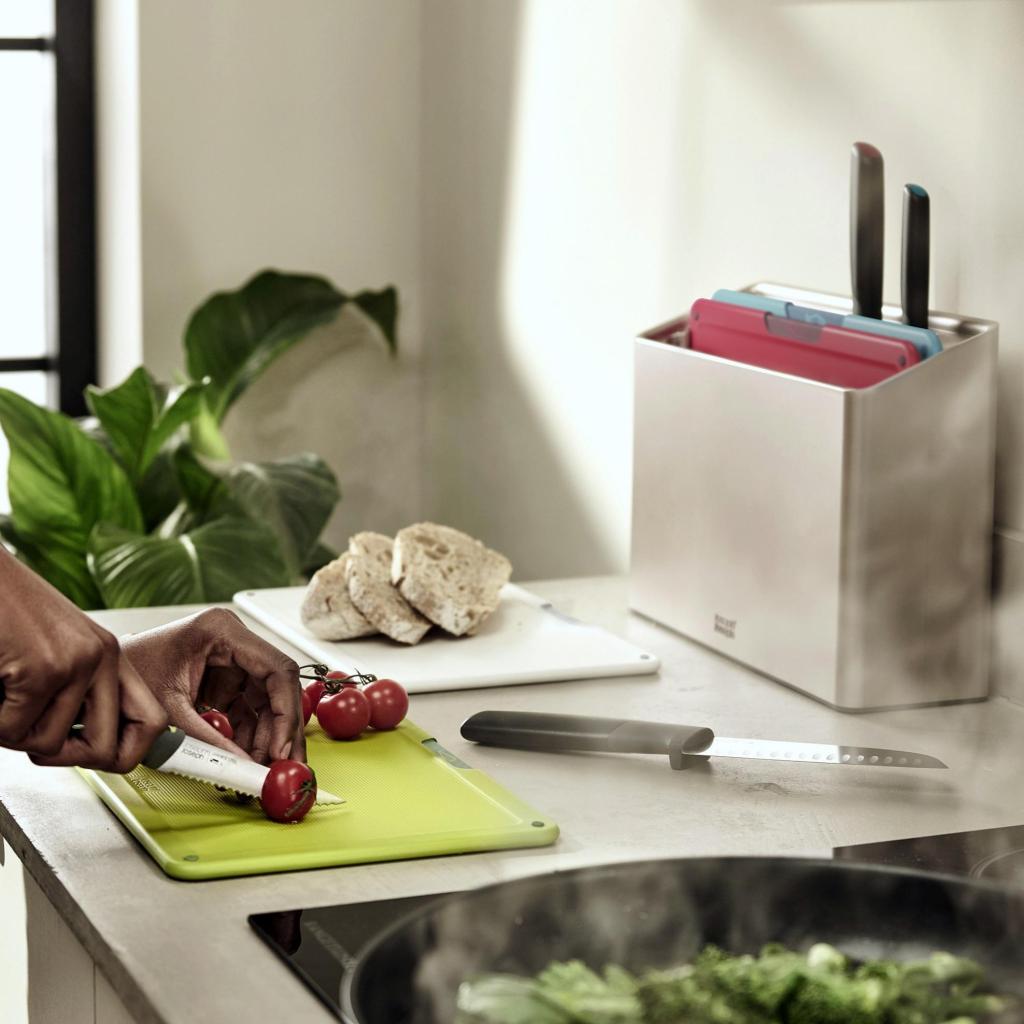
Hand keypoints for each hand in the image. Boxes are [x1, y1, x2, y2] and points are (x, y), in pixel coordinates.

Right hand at [0, 549, 167, 771]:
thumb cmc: (9, 612)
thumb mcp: (59, 650)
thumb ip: (79, 691)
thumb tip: (92, 747)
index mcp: (110, 656)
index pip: (153, 722)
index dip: (129, 753)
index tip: (107, 761)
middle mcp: (102, 658)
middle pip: (109, 750)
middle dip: (65, 758)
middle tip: (34, 734)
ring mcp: (76, 664)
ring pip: (51, 745)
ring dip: (16, 732)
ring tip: (6, 695)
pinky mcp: (43, 670)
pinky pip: (15, 731)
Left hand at [122, 608, 305, 763]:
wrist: (100, 675)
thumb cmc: (128, 674)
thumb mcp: (169, 709)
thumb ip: (209, 737)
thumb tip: (242, 764)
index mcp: (222, 630)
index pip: (276, 670)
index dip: (285, 711)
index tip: (281, 747)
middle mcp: (233, 640)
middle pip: (276, 687)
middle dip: (281, 729)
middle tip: (283, 764)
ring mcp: (231, 658)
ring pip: (266, 700)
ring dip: (266, 736)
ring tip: (261, 767)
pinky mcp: (224, 677)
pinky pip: (248, 707)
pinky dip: (249, 734)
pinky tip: (246, 756)